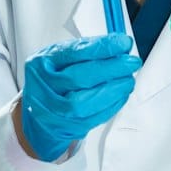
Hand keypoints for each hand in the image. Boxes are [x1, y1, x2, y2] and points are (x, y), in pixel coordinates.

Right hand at [17, 34, 141, 161]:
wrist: (38, 114)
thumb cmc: (53, 81)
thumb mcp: (60, 59)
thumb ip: (86, 51)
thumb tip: (120, 47)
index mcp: (41, 62)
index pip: (74, 52)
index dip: (102, 47)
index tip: (124, 43)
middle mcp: (43, 87)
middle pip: (79, 77)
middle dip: (111, 68)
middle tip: (132, 62)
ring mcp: (52, 110)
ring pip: (84, 103)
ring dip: (112, 90)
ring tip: (128, 81)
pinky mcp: (65, 127)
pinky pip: (92, 118)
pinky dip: (111, 106)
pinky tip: (121, 95)